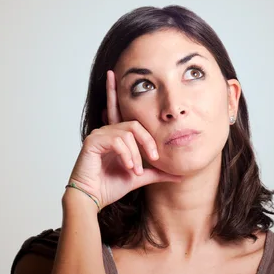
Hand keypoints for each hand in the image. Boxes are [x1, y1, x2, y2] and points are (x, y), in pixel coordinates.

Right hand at [67, 70, 181, 209]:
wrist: (93, 200)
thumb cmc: (111, 186)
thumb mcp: (140, 176)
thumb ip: (157, 172)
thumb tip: (180, 175)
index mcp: (116, 135)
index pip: (118, 108)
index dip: (113, 89)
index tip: (113, 73)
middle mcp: (106, 130)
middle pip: (135, 124)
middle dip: (147, 140)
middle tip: (155, 157)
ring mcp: (99, 134)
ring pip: (128, 133)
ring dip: (137, 154)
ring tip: (136, 170)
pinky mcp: (93, 141)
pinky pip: (118, 140)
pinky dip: (127, 155)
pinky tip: (128, 167)